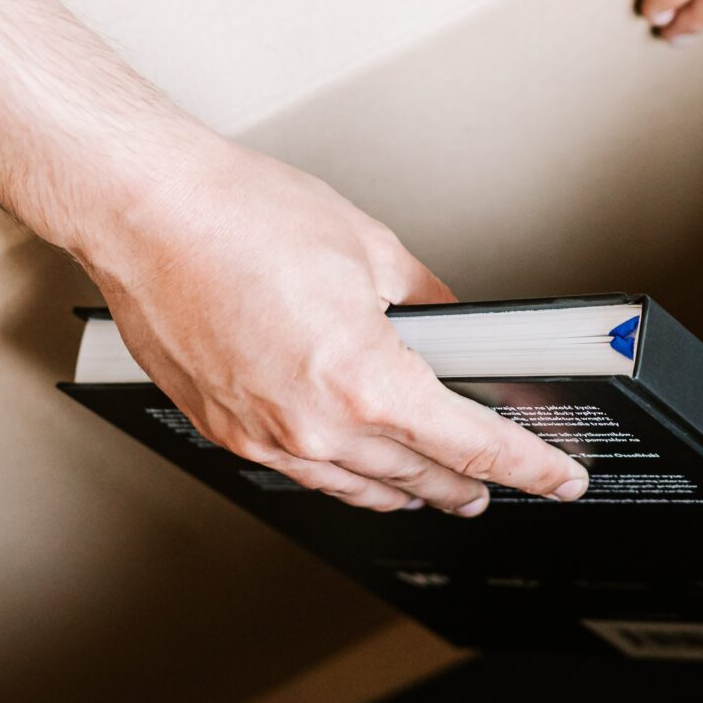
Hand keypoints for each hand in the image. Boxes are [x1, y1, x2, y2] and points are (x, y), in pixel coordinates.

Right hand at [82, 132, 591, 513]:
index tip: (558, 479)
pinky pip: (305, 473)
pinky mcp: (226, 430)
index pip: (472, 445)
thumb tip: (453, 326)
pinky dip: (346, 476)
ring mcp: (264, 435)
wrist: (143, 211)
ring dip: (409, 491)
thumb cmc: (240, 216)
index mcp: (364, 381)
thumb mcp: (370, 248)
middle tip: (505, 485)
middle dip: (471, 485)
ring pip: (359, 487)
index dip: (527, 467)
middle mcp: (314, 425)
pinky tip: (357, 467)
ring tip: (438, 490)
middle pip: (419, 478)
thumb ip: (427, 301)